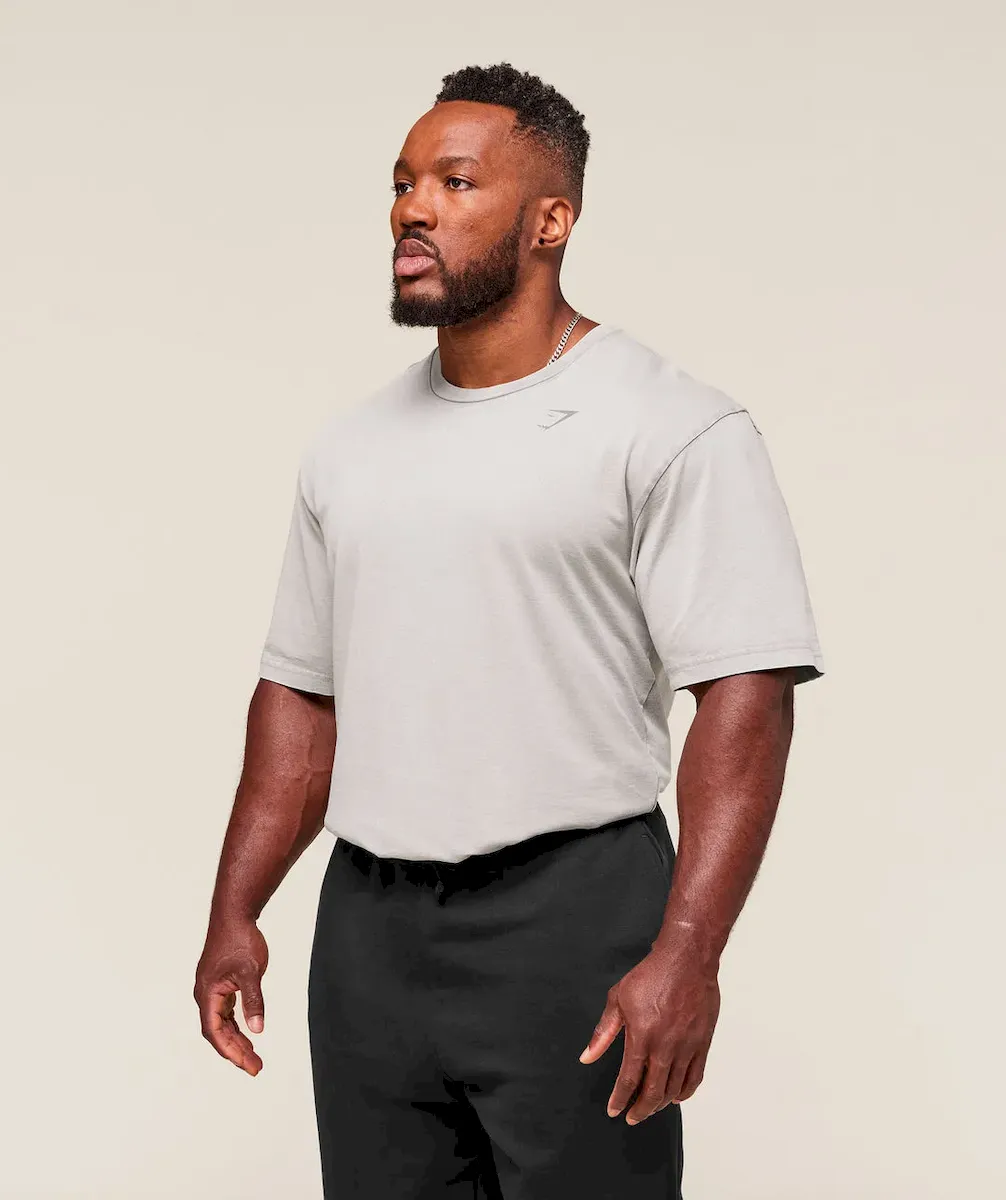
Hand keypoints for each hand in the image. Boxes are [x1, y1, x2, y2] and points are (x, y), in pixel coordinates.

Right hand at [194, 919, 268, 1075]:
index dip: (230, 1051)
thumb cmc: (240, 940)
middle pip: (217, 1032)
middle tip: (256, 1068)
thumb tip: (258, 1029)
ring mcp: (212, 989)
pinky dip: (235, 1025)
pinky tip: (248, 1033)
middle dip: (235, 1051)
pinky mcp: (220, 983)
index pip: (215, 1032)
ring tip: (253, 1056)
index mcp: (207, 993)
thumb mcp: (251, 971)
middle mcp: (205, 994)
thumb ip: (253, 1000)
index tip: (248, 1065)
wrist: (234, 914)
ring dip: (236, 1040)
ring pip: (221, 1023)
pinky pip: (225, 1012)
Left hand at [578, 937, 719, 1123]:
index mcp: (642, 1036)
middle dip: (640, 1109)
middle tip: (632, 1117)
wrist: (686, 960)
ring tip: (650, 1107)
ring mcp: (686, 1047)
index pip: (628, 1079)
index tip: (614, 1110)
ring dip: (660, 1104)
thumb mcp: (618, 999)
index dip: (620, 1099)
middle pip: (652, 1092)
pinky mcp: (702, 1043)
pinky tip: (676, 1096)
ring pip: (673, 1089)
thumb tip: (587, 1056)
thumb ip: (603, 1032)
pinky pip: (695, 1078)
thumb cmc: (652, 975)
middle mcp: (665, 1047)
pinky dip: (685, 1092)